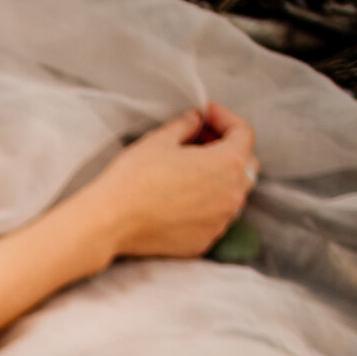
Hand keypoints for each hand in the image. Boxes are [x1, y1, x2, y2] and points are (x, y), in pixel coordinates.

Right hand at [76, 103, 258, 261]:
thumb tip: (196, 120)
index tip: (206, 114)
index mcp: (228, 164)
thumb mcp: (160, 140)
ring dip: (219, 179)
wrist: (110, 222)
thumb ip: (186, 125)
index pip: (244, 134)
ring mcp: (220, 222)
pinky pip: (215, 218)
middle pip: (245, 165)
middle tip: (200, 140)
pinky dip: (206, 205)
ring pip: (232, 194)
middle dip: (228, 148)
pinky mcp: (204, 241)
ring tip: (190, 172)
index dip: (226, 118)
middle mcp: (233, 195)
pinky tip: (181, 198)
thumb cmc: (133, 178)